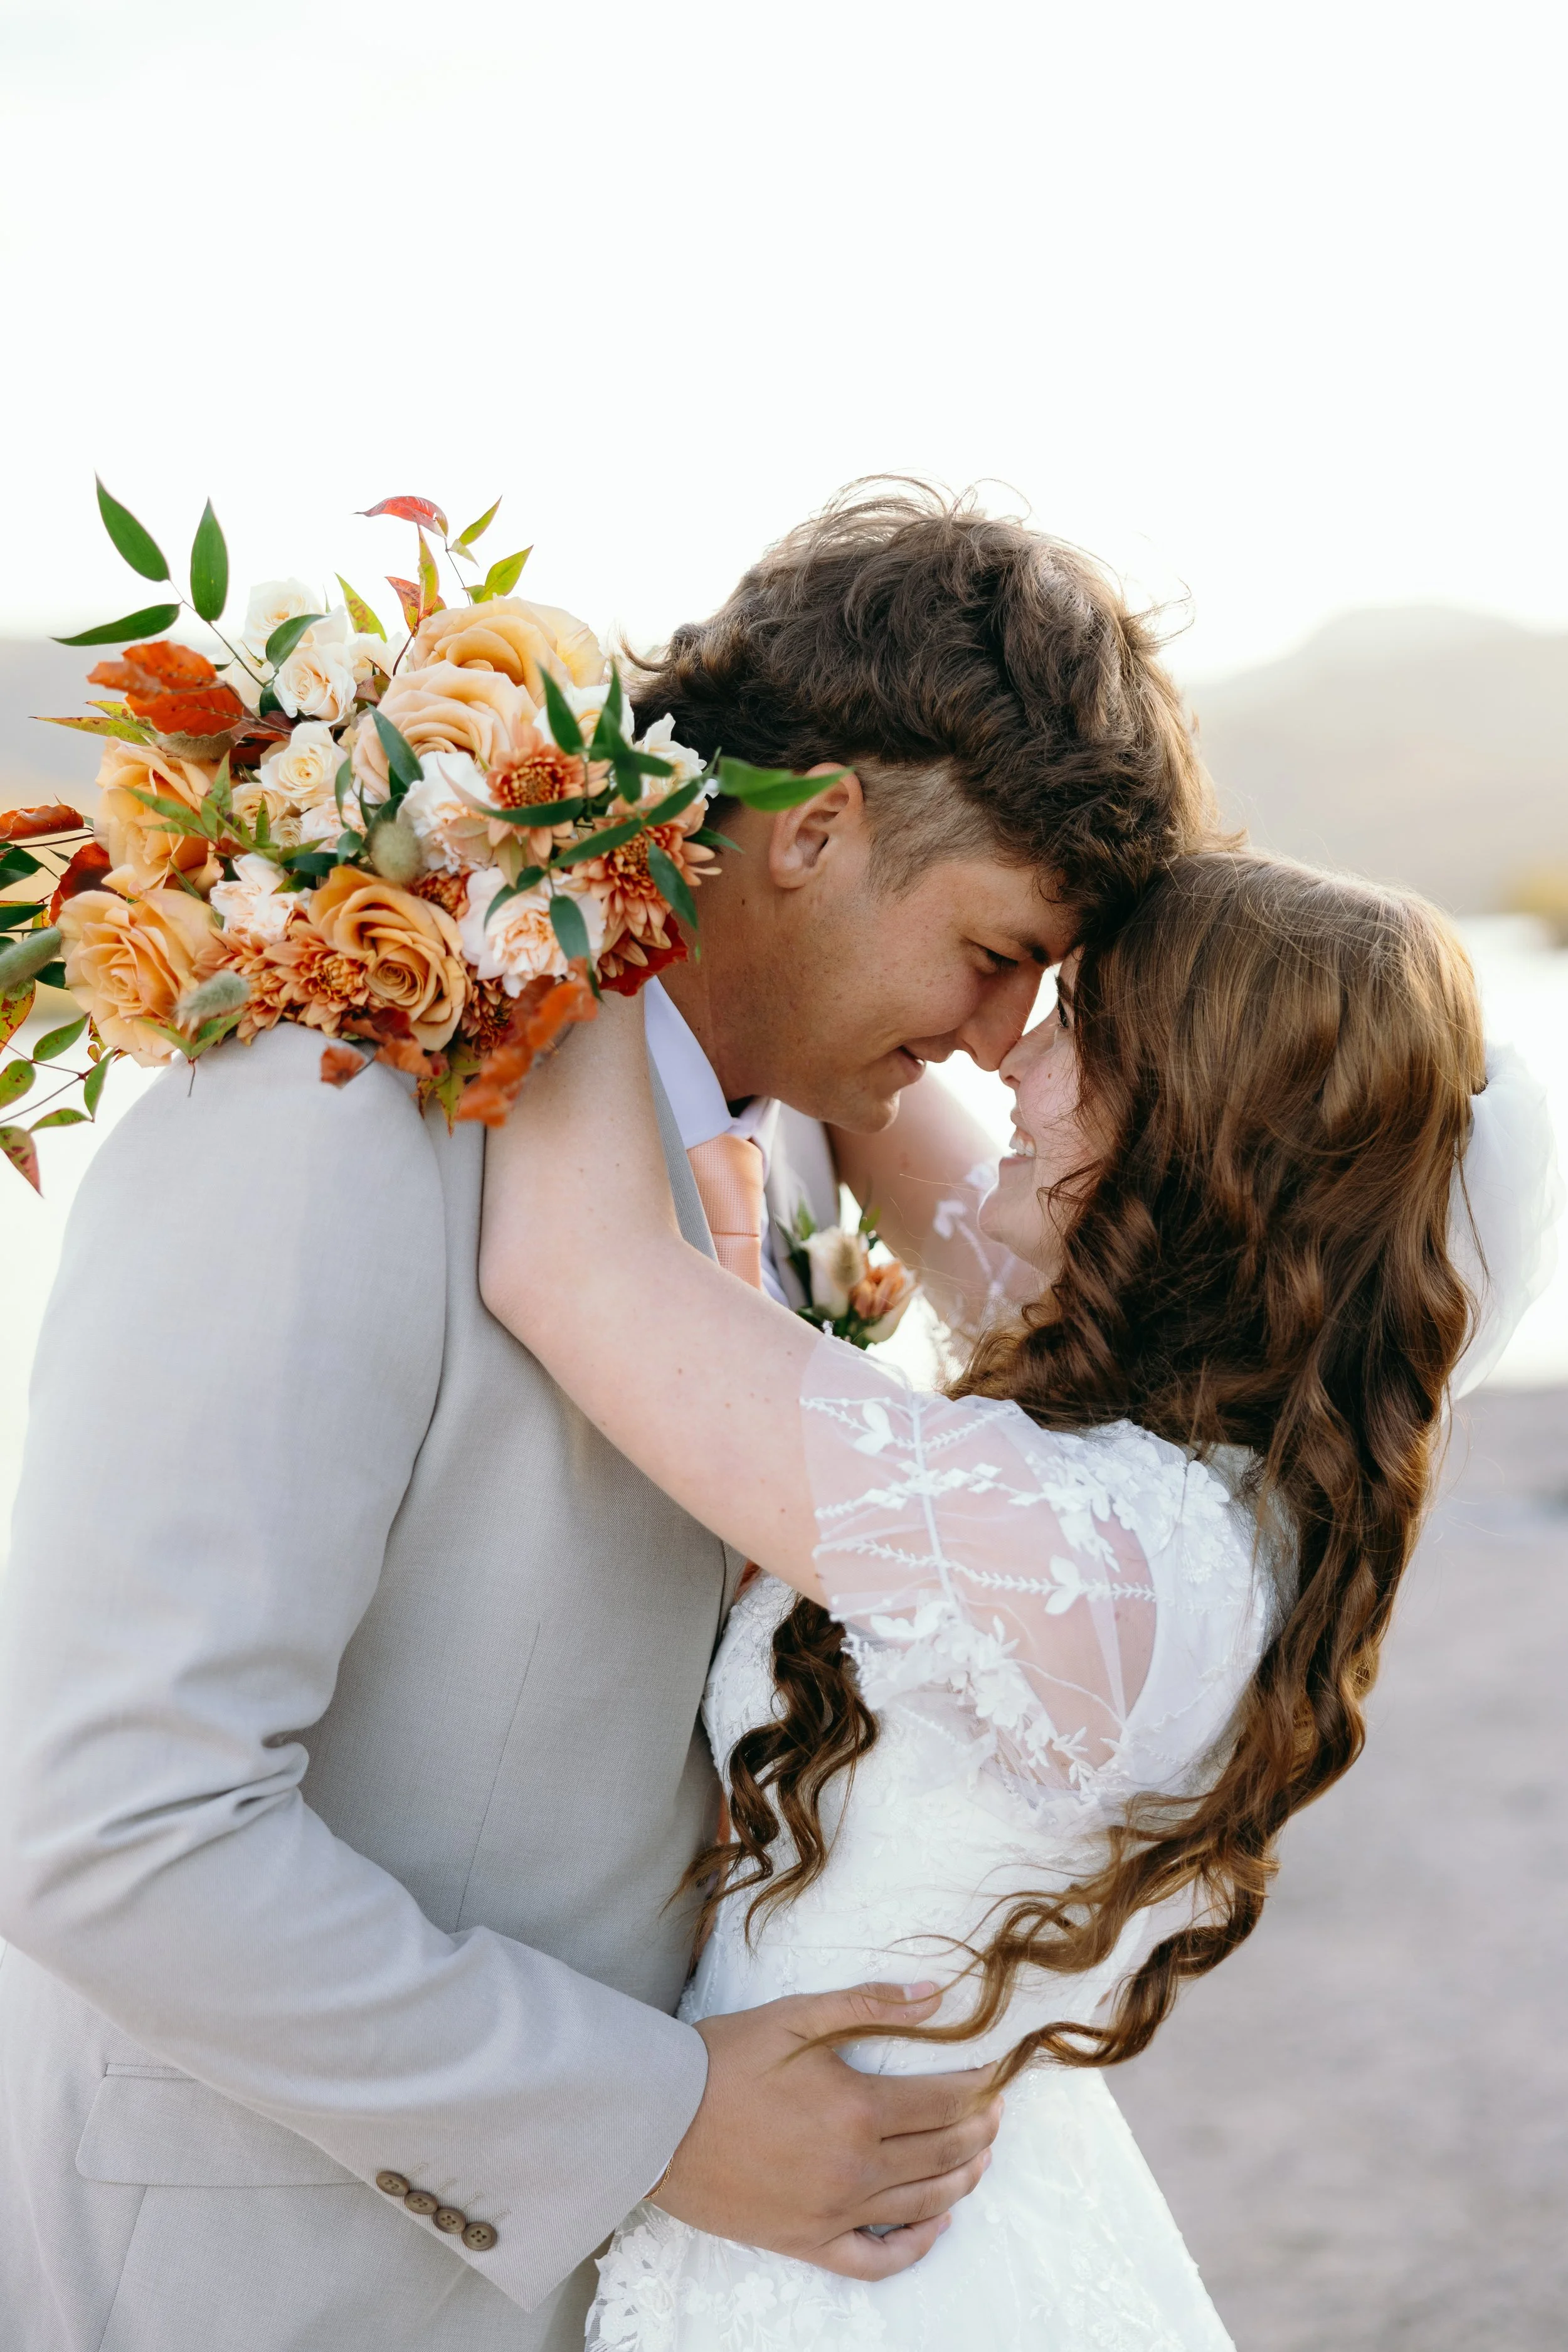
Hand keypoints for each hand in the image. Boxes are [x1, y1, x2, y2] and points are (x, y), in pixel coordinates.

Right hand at [651, 1983, 1002, 2280]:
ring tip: (980, 2156)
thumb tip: (935, 1993)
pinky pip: (875, 2260)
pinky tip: (935, 2225)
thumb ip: (868, 2003)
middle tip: (997, 2110)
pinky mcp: (806, 2241)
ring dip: (962, 2179)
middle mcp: (854, 2169)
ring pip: (923, 2205)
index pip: (944, 2102)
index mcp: (856, 2110)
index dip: (979, 2087)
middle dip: (980, 2129)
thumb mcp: (795, 2017)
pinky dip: (914, 2246)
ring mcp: (832, 2212)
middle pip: (943, 2153)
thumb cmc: (724, 2060)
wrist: (658, 2118)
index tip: (997, 2074)